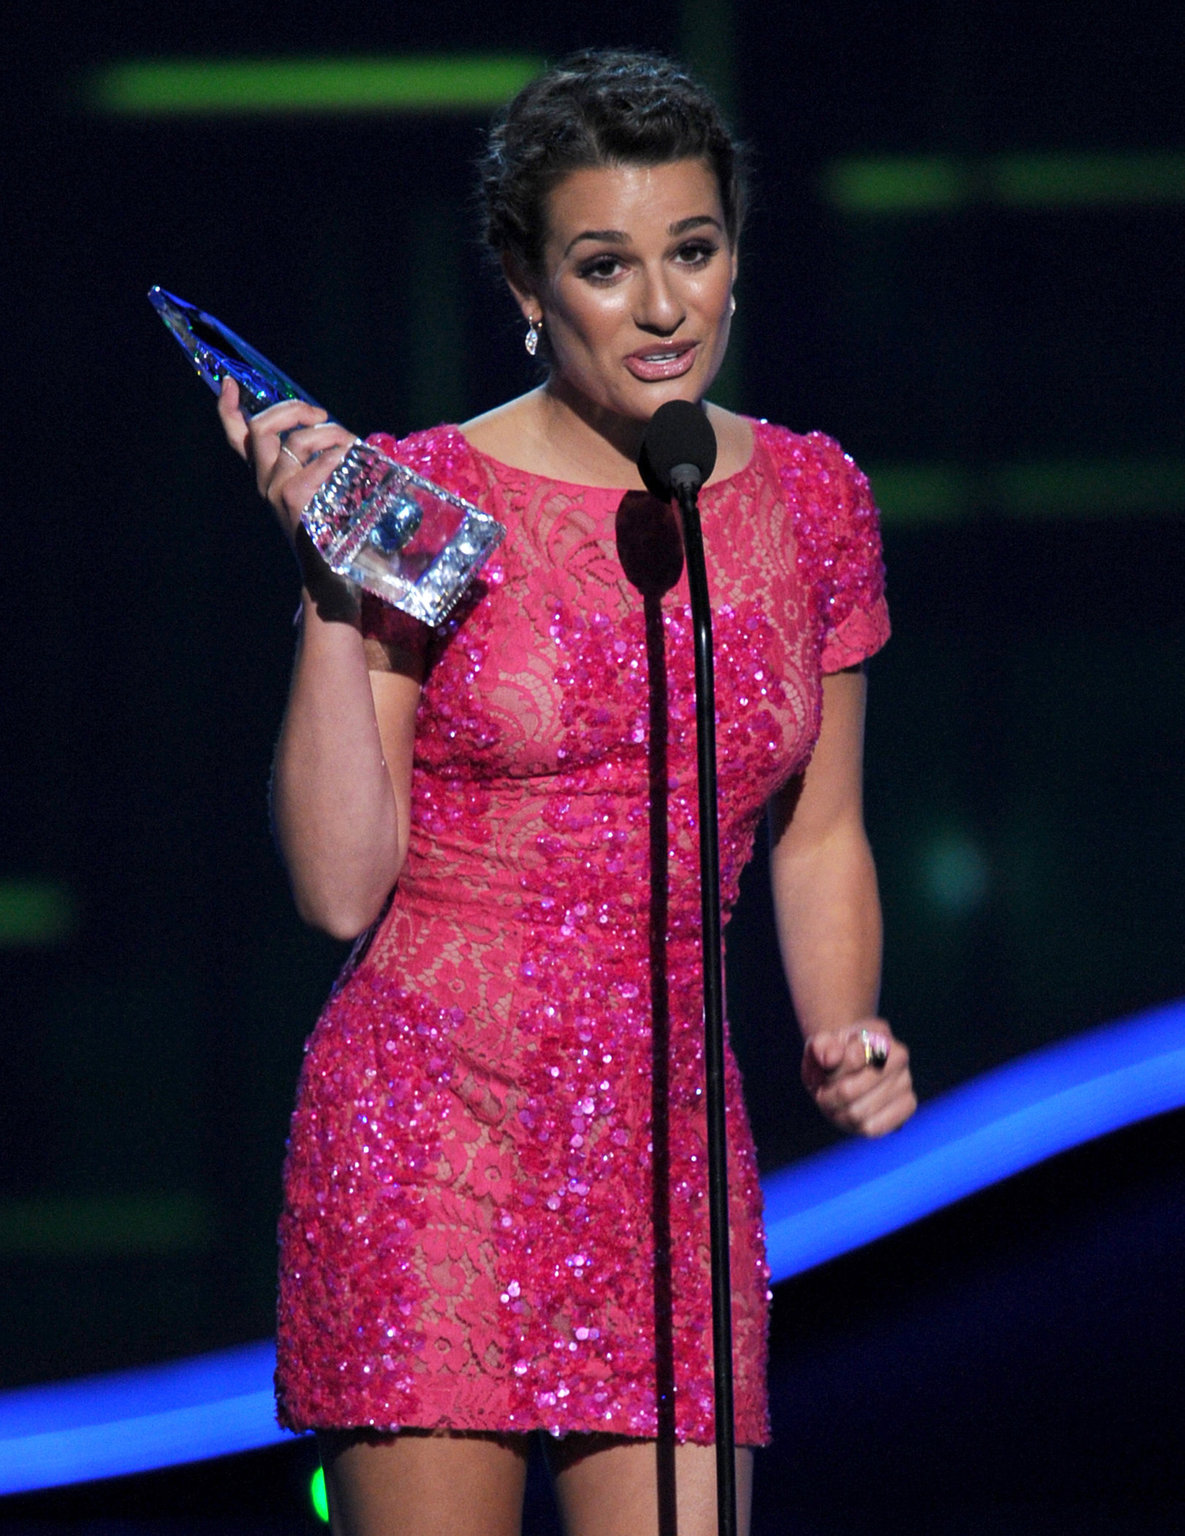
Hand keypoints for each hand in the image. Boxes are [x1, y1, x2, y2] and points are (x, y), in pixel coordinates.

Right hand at [217, 377, 356, 544]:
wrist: (329, 576)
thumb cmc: (329, 532)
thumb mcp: (318, 490)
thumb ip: (315, 464)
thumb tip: (332, 432)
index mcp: (266, 477)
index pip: (238, 438)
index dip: (228, 408)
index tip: (228, 382)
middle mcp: (265, 484)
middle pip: (262, 428)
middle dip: (292, 409)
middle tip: (320, 415)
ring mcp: (277, 493)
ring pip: (295, 442)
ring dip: (328, 433)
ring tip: (350, 443)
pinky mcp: (296, 503)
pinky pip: (316, 466)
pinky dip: (337, 455)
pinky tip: (352, 459)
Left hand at [801, 1021, 916, 1136]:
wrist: (848, 1067)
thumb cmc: (833, 1055)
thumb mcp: (819, 1045)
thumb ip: (820, 1046)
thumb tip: (830, 1058)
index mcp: (878, 1034)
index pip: (850, 1059)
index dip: (830, 1071)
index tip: (825, 1069)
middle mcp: (899, 1057)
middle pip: (849, 1091)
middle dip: (829, 1095)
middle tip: (823, 1091)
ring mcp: (906, 1082)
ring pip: (858, 1113)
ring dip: (837, 1112)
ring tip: (834, 1103)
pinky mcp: (907, 1107)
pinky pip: (874, 1128)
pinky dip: (854, 1126)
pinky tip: (850, 1115)